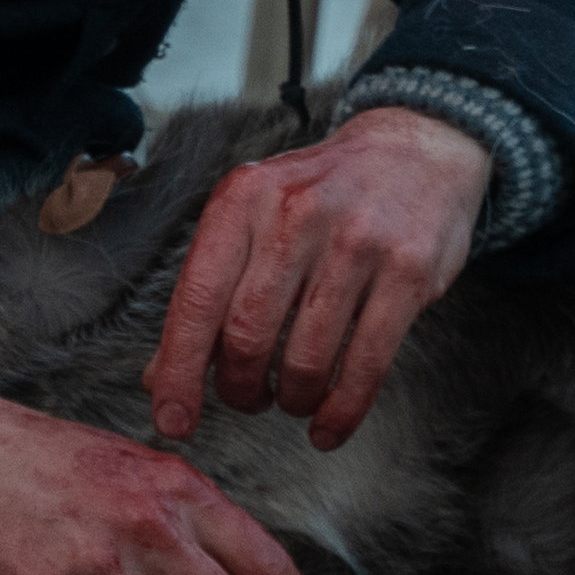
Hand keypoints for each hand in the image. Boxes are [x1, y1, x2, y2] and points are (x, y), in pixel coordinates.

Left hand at [145, 104, 491, 447]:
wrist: (413, 150)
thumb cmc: (321, 196)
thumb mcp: (253, 220)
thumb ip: (209, 293)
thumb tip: (161, 377)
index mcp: (243, 199)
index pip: (197, 300)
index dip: (180, 371)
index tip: (174, 420)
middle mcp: (295, 214)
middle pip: (247, 334)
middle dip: (240, 389)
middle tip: (249, 399)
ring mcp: (356, 241)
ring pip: (306, 357)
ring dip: (293, 399)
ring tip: (293, 399)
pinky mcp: (407, 271)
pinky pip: (366, 364)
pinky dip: (341, 410)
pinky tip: (328, 424)